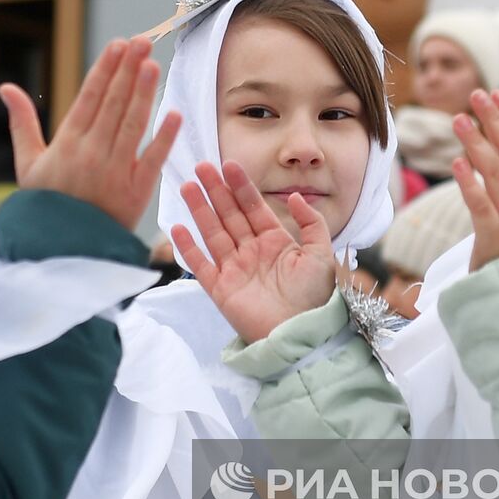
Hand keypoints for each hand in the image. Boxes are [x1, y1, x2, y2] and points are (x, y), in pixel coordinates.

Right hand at [0, 36, 180, 230]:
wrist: (60, 250)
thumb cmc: (45, 205)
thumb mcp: (29, 164)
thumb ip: (22, 123)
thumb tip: (6, 87)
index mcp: (66, 144)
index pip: (89, 98)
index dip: (106, 69)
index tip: (119, 45)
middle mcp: (91, 154)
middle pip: (113, 104)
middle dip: (128, 70)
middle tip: (143, 42)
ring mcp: (115, 172)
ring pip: (132, 125)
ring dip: (144, 93)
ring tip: (153, 65)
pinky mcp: (135, 193)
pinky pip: (152, 160)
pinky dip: (163, 138)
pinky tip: (173, 114)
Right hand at [171, 161, 336, 343]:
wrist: (300, 333)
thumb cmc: (314, 297)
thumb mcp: (320, 254)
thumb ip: (311, 223)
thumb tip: (295, 196)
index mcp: (275, 242)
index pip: (253, 207)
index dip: (241, 186)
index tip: (229, 165)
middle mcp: (251, 252)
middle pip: (229, 215)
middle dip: (216, 191)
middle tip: (202, 166)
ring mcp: (234, 269)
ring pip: (213, 233)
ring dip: (200, 210)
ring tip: (188, 186)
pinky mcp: (220, 289)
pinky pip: (200, 265)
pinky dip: (188, 248)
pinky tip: (178, 228)